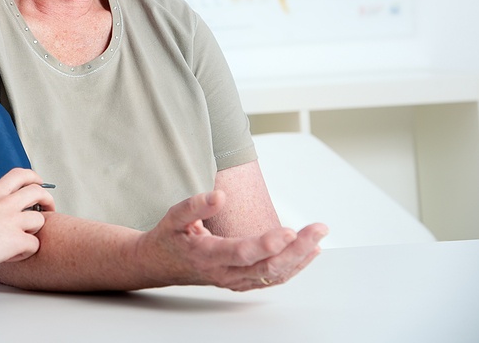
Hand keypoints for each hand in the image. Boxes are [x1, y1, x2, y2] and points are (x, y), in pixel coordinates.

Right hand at [0, 168, 55, 274]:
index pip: (20, 174)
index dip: (34, 178)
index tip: (38, 184)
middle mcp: (5, 203)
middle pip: (38, 192)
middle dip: (48, 200)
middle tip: (48, 208)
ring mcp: (12, 221)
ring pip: (40, 220)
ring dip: (34, 231)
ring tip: (22, 240)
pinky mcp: (16, 240)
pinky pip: (34, 245)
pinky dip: (26, 252)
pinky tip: (13, 255)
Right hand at [136, 190, 326, 290]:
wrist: (159, 265)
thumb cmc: (169, 238)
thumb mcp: (173, 217)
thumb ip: (195, 206)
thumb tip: (219, 196)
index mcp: (206, 255)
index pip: (241, 253)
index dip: (267, 244)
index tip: (290, 231)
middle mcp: (224, 272)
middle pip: (267, 266)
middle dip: (297, 248)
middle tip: (318, 229)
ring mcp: (235, 280)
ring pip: (274, 275)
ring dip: (300, 257)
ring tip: (319, 237)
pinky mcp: (241, 282)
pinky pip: (272, 278)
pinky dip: (294, 267)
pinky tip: (310, 253)